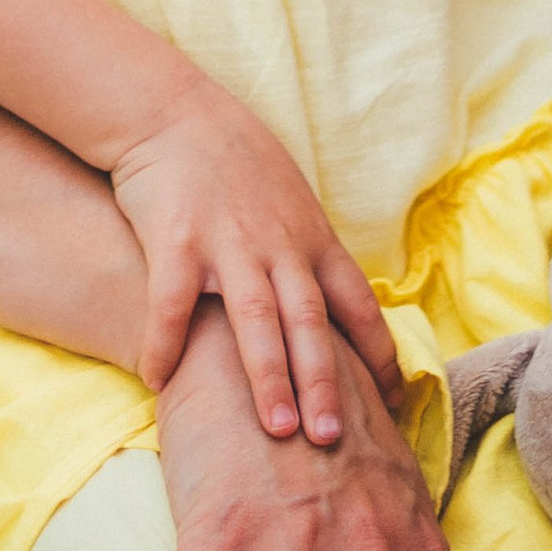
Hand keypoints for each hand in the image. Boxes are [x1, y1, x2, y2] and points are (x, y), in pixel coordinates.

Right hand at [108, 68, 399, 444]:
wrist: (174, 112)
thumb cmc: (236, 162)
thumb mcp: (292, 202)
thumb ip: (312, 255)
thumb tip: (338, 311)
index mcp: (312, 238)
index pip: (359, 303)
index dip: (378, 355)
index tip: (392, 403)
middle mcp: (278, 244)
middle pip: (310, 321)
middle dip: (324, 381)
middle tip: (334, 438)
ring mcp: (228, 243)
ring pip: (256, 319)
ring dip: (269, 376)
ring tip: (278, 428)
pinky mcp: (176, 239)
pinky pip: (172, 303)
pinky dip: (166, 344)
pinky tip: (159, 382)